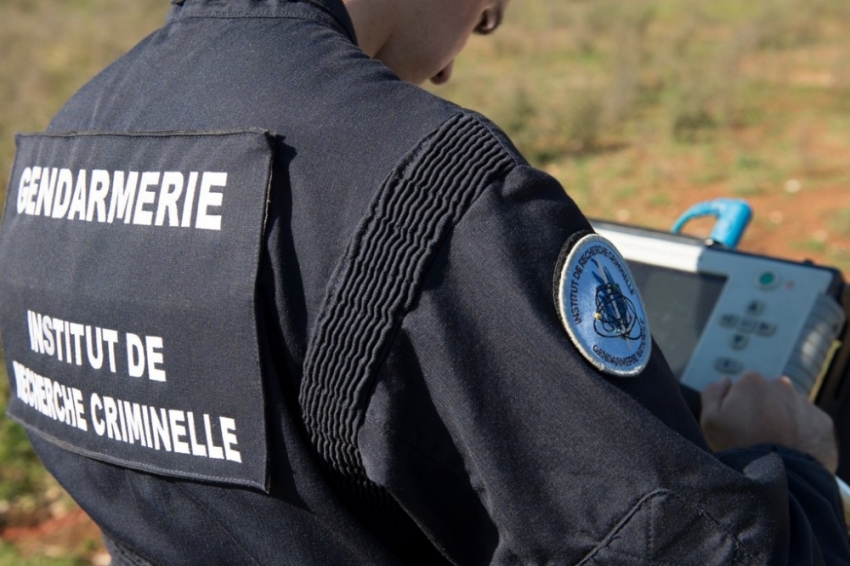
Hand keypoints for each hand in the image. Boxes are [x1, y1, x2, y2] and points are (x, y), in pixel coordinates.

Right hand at [701, 372, 837, 472]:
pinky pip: (809, 424)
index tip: (737, 424)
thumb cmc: (740, 448)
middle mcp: (781, 385)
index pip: (742, 387)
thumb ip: (712, 393)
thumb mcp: (710, 420)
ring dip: (782, 420)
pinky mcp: (823, 422)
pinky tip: (791, 450)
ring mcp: (805, 404)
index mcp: (752, 381)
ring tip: (774, 445)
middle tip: (755, 435)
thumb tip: (724, 382)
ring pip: (789, 408)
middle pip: (768, 394)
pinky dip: (801, 433)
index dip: (737, 406)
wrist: (781, 477)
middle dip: (762, 409)